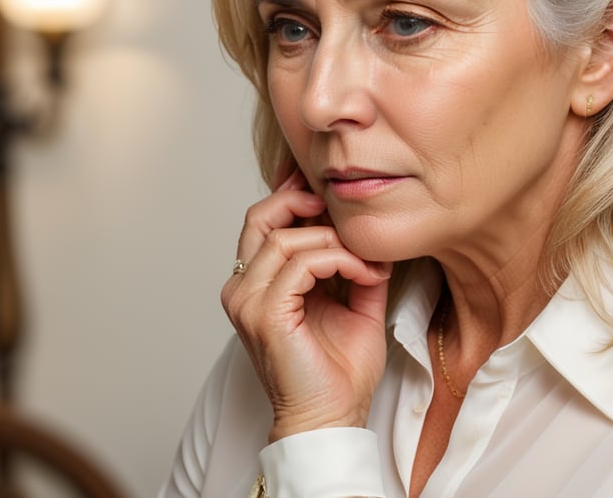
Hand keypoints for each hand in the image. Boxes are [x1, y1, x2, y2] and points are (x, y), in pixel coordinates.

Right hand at [220, 169, 391, 441]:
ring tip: (365, 260)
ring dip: (333, 239)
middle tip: (341, 207)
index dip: (296, 198)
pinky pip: (300, 264)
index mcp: (258, 284)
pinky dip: (338, 259)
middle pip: (260, 217)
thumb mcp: (355, 302)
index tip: (333, 192)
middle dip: (302, 202)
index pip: (265, 222)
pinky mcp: (265, 315)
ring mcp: (249, 301)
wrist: (333, 420)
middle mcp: (244, 289)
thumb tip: (368, 233)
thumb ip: (355, 264)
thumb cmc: (339, 373)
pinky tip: (364, 274)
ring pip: (284, 237)